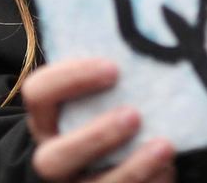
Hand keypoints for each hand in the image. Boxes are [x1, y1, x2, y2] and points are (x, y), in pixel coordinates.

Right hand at [24, 58, 175, 181]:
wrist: (99, 162)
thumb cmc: (105, 113)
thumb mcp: (93, 96)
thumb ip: (103, 78)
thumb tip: (144, 37)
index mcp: (45, 121)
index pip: (38, 94)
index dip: (71, 79)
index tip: (113, 68)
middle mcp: (53, 158)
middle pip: (53, 159)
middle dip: (96, 138)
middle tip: (134, 115)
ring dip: (132, 169)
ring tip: (165, 147)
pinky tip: (168, 169)